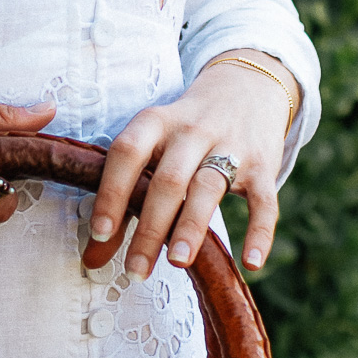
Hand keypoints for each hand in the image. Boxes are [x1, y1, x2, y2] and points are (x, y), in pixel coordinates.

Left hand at [81, 51, 296, 278]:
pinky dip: (259, 232)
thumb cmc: (183, 131)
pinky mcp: (263, 165)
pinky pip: (264, 201)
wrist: (245, 87)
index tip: (99, 234)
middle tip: (135, 271)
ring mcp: (230, 146)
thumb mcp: (153, 145)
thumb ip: (126, 197)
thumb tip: (92, 258)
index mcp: (156, 121)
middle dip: (150, 228)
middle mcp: (191, 130)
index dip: (111, 192)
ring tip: (177, 262)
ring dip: (191, 226)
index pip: (127, 153)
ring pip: (208, 188)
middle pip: (167, 180)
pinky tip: (251, 263)